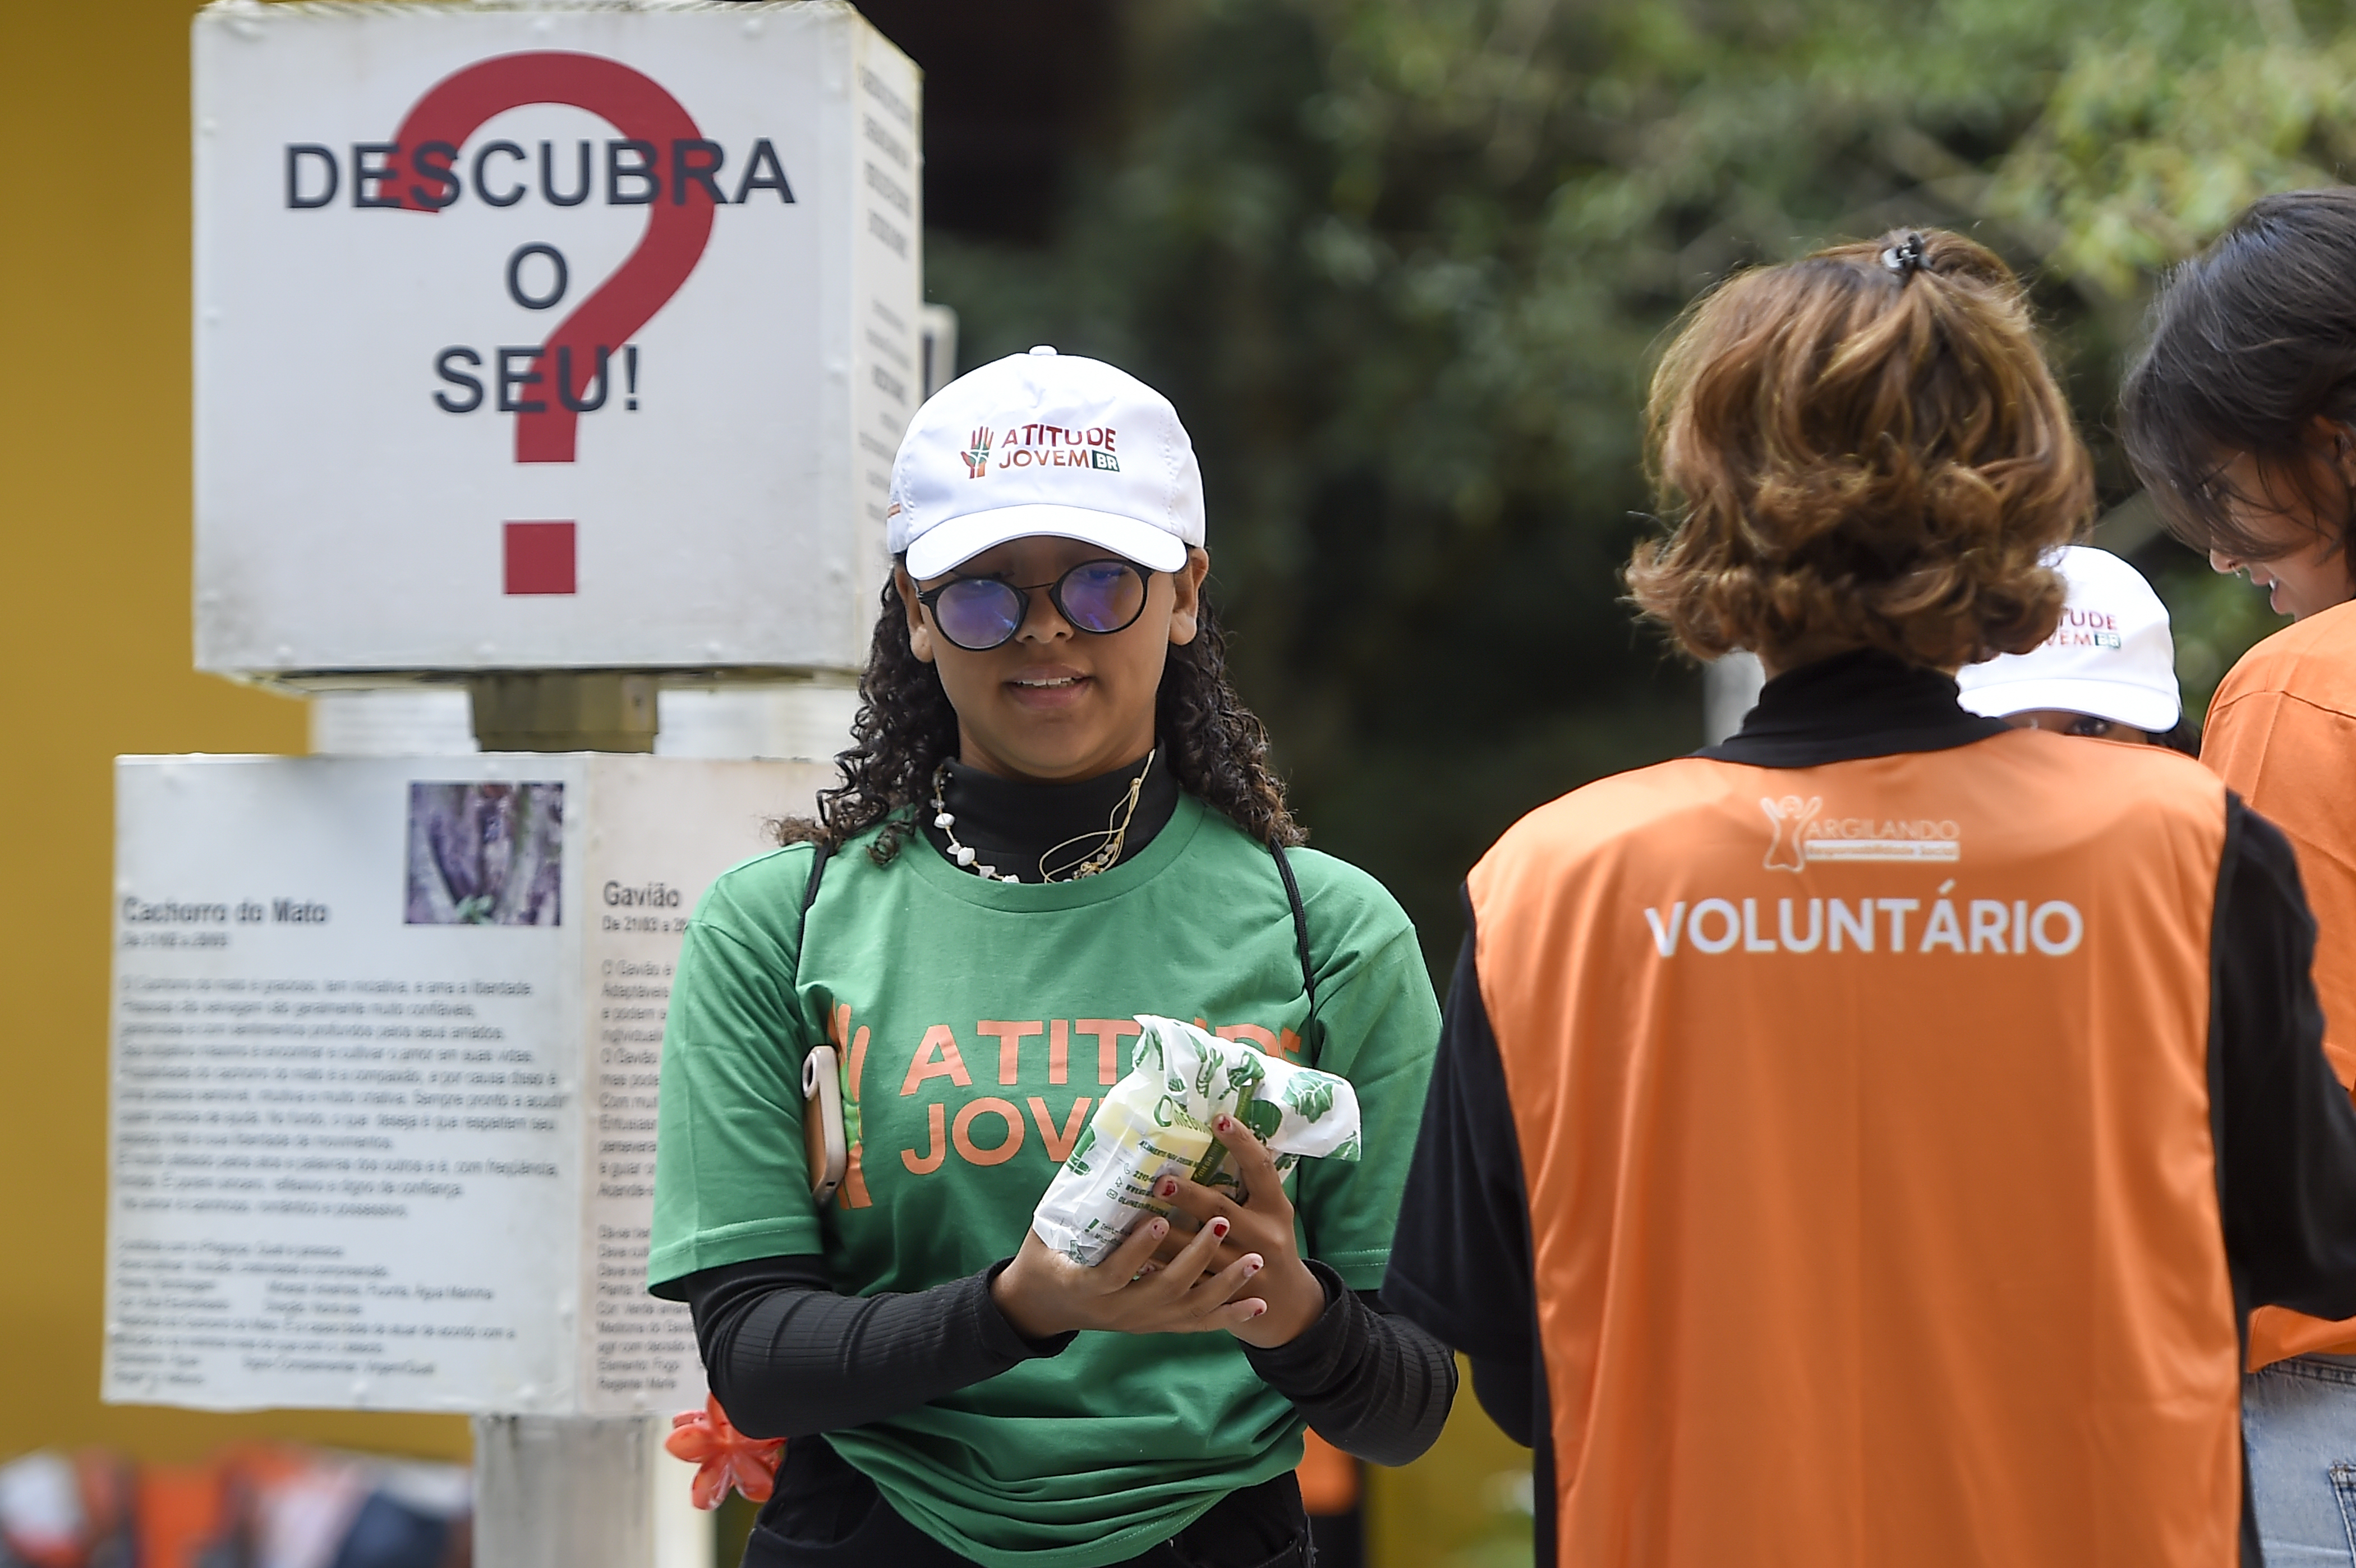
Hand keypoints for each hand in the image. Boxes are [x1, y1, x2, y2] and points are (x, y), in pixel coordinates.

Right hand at [990, 1202, 1268, 1339]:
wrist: (1045, 1308)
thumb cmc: (1046, 1259)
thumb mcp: (1046, 1232)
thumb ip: (1071, 1204)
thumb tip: (1094, 1152)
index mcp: (1085, 1286)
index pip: (1114, 1273)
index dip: (1137, 1250)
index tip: (1159, 1220)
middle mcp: (1118, 1310)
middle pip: (1164, 1289)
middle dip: (1196, 1257)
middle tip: (1220, 1221)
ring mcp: (1142, 1321)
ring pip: (1189, 1309)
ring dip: (1224, 1284)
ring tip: (1254, 1259)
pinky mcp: (1157, 1326)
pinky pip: (1199, 1325)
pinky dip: (1230, 1315)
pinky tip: (1257, 1304)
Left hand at [1154, 1115, 1325, 1348]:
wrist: (1291, 1305)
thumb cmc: (1271, 1244)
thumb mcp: (1272, 1214)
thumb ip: (1250, 1186)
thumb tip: (1217, 1136)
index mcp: (1276, 1209)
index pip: (1261, 1169)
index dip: (1242, 1143)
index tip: (1219, 1119)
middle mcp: (1265, 1236)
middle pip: (1221, 1212)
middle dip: (1188, 1196)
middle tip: (1159, 1181)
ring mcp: (1247, 1269)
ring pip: (1199, 1251)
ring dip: (1166, 1236)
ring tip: (1138, 1218)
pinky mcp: (1228, 1296)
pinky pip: (1191, 1281)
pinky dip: (1165, 1269)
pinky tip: (1140, 1260)